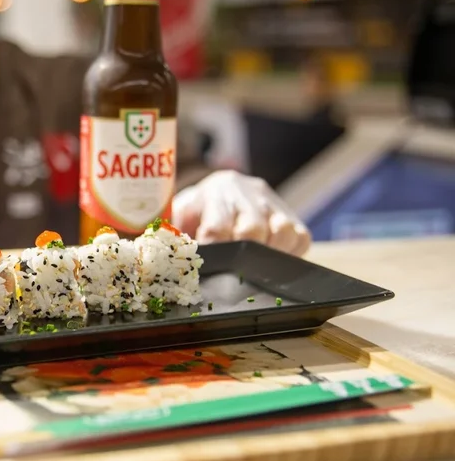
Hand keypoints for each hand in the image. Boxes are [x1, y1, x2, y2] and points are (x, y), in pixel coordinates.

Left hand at [172, 171, 310, 255]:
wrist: (221, 189)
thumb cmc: (197, 212)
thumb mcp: (179, 216)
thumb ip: (172, 234)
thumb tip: (159, 255)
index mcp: (215, 194)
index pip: (216, 227)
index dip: (212, 251)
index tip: (207, 266)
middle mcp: (247, 194)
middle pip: (252, 230)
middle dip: (241, 255)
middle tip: (231, 271)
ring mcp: (273, 205)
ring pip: (281, 233)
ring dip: (268, 256)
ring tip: (252, 267)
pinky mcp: (293, 215)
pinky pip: (300, 238)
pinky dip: (289, 254)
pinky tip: (272, 260)